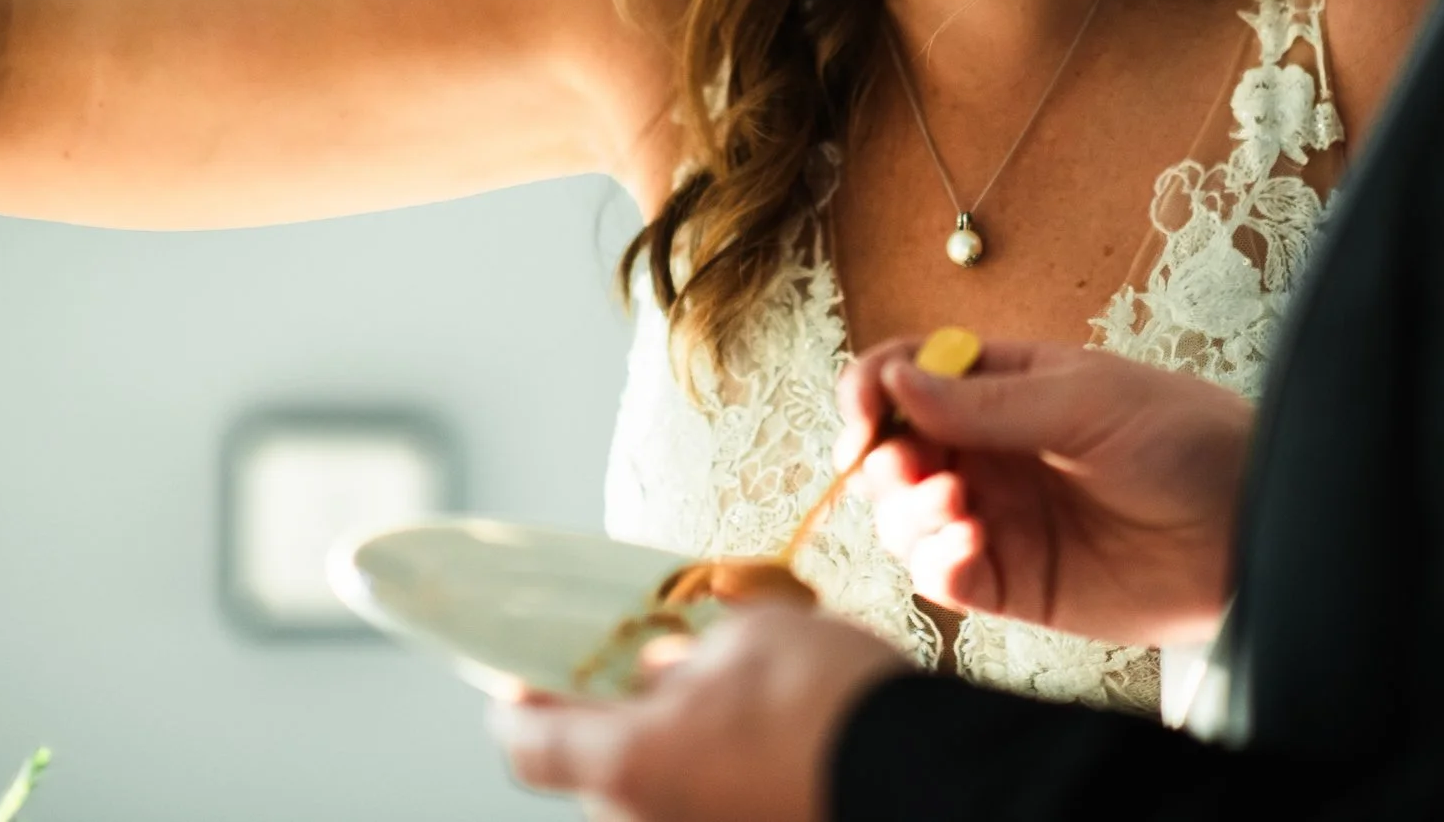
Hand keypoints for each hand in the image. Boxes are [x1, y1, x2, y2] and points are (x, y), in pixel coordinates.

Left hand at [495, 606, 908, 821]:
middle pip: (595, 774)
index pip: (529, 745)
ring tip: (713, 695)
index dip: (517, 707)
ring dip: (668, 749)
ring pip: (656, 795)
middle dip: (610, 720)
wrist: (925, 775)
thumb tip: (665, 672)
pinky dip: (714, 773)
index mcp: (626, 764)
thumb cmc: (825, 697)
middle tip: (636, 669)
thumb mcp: (747, 638)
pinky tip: (757, 733)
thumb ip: (686, 654)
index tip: (521, 676)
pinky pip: (707, 808)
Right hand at [841, 337, 1252, 647]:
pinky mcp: (1013, 582)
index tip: (865, 411)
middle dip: (881, 459)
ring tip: (958, 507)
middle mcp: (988, 452)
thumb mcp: (1085, 400)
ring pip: (903, 518)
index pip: (908, 376)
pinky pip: (942, 577)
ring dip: (907, 512)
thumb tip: (896, 382)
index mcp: (1002, 387)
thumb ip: (988, 401)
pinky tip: (973, 548)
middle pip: (891, 452)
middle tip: (908, 467)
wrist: (1250, 524)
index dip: (873, 388)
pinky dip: (938, 564)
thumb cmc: (1184, 438)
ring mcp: (996, 517)